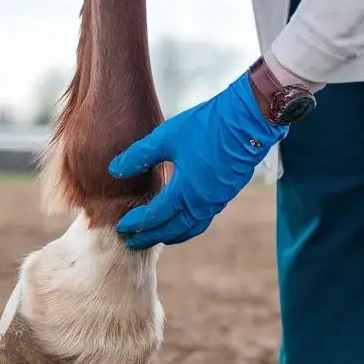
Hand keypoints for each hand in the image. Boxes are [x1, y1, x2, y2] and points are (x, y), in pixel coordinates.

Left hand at [108, 72, 288, 249]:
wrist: (248, 122)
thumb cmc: (206, 126)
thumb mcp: (166, 137)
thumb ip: (139, 155)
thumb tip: (114, 170)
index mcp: (184, 192)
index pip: (155, 217)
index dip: (136, 224)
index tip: (120, 227)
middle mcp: (201, 204)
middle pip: (172, 230)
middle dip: (151, 237)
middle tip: (132, 242)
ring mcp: (216, 202)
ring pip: (190, 229)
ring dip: (170, 235)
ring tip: (156, 236)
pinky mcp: (225, 195)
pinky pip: (202, 220)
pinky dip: (187, 226)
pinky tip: (181, 219)